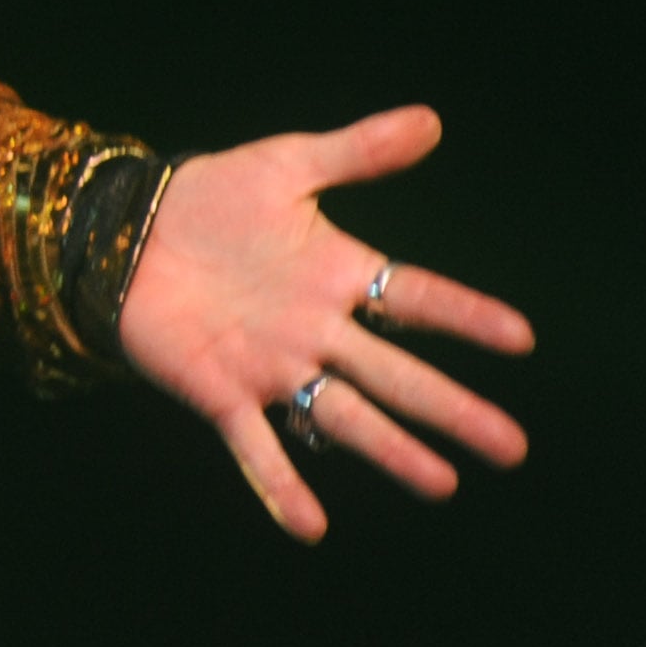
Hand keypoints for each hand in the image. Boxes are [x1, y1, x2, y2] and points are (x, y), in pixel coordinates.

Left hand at [117, 104, 535, 542]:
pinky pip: (256, 446)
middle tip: (511, 448)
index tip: (520, 337)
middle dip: (452, 411)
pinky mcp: (221, 391)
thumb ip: (355, 150)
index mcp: (337, 275)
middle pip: (396, 376)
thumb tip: (429, 120)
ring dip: (390, 450)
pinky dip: (280, 486)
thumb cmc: (209, 197)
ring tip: (441, 484)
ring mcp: (273, 366)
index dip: (465, 317)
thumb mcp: (285, 166)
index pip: (416, 299)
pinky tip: (309, 526)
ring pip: (344, 416)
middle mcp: (316, 330)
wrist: (125, 228)